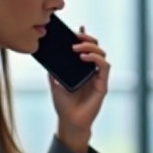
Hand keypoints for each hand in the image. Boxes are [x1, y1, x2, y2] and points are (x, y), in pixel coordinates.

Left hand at [50, 28, 109, 152]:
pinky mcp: (102, 85)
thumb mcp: (55, 84)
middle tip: (76, 36)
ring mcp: (98, 77)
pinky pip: (105, 67)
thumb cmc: (63, 105)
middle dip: (87, 39)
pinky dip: (96, 59)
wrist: (69, 122)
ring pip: (102, 54)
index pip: (86, 49)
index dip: (83, 38)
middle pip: (96, 48)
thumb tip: (48, 58)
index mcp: (82, 69)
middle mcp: (92, 71)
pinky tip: (84, 57)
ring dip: (90, 47)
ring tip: (76, 47)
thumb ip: (53, 71)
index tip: (76, 30)